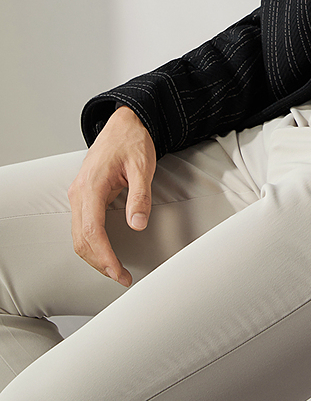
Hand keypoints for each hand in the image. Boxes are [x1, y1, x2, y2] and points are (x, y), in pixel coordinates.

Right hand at [67, 105, 155, 286]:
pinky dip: (92, 244)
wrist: (125, 122)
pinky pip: (81, 227)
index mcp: (91, 186)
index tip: (120, 273)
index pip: (92, 232)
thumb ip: (139, 196)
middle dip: (100, 263)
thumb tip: (137, 225)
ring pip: (78, 236)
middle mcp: (79, 192)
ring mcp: (78, 194)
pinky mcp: (83, 196)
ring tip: (116, 270)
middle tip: (122, 277)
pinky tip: (107, 252)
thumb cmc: (132, 140)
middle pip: (81, 240)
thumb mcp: (142, 166)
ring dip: (95, 257)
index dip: (105, 257)